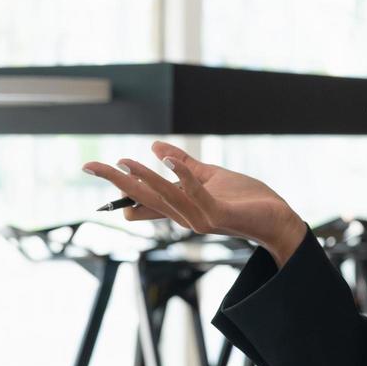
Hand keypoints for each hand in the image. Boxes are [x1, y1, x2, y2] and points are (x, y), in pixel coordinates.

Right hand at [83, 141, 305, 264]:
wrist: (277, 217)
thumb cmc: (246, 199)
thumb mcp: (209, 176)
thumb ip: (184, 165)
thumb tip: (155, 146)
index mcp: (180, 207)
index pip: (141, 199)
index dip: (119, 184)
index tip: (96, 167)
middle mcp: (184, 216)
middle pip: (142, 198)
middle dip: (115, 181)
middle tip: (89, 165)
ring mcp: (199, 219)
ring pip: (164, 196)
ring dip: (143, 177)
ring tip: (124, 160)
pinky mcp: (217, 216)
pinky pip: (194, 193)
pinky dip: (180, 175)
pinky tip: (167, 159)